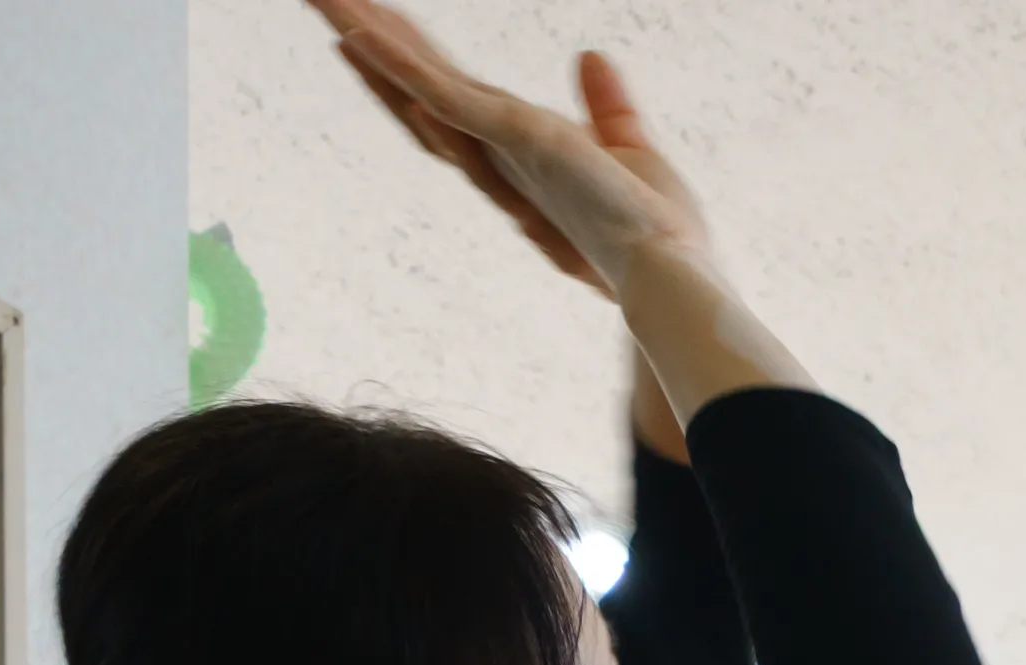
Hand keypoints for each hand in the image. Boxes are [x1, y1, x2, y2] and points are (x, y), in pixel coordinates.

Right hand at [309, 6, 712, 297]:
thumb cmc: (653, 234)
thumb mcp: (628, 150)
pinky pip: (441, 98)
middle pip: (414, 91)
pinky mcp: (510, 139)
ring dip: (365, 40)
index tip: (373, 27)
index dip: (407, 64)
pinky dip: (398, 65)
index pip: (450, 99)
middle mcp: (492, 156)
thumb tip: (591, 56)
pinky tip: (356, 33)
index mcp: (516, 154)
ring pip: (413, 88)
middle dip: (368, 45)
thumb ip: (606, 107)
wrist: (670, 277)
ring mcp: (495, 150)